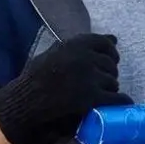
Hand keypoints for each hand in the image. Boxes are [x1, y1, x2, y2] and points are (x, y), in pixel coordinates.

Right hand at [0, 35, 122, 143]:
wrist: (24, 102)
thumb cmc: (36, 78)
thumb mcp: (56, 53)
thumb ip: (83, 46)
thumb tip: (114, 38)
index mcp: (74, 44)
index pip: (105, 43)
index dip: (110, 53)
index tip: (109, 61)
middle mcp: (84, 58)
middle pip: (111, 65)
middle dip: (108, 74)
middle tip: (99, 83)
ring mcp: (89, 78)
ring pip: (114, 82)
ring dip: (109, 89)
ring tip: (98, 95)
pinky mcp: (93, 98)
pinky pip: (118, 99)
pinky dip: (120, 102)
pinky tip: (116, 105)